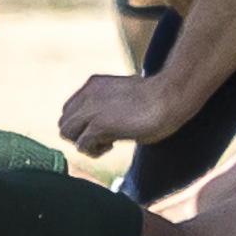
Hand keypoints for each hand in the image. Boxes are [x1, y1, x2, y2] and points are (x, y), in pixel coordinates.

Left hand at [60, 73, 186, 156]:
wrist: (170, 96)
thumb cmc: (158, 97)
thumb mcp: (125, 94)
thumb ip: (109, 104)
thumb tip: (105, 123)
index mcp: (94, 84)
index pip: (70, 108)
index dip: (83, 123)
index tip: (103, 128)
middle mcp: (87, 94)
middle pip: (64, 122)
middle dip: (80, 134)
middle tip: (104, 138)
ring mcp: (91, 109)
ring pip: (67, 133)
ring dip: (84, 143)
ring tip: (107, 143)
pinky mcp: (97, 126)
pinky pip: (81, 145)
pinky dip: (94, 151)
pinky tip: (114, 145)